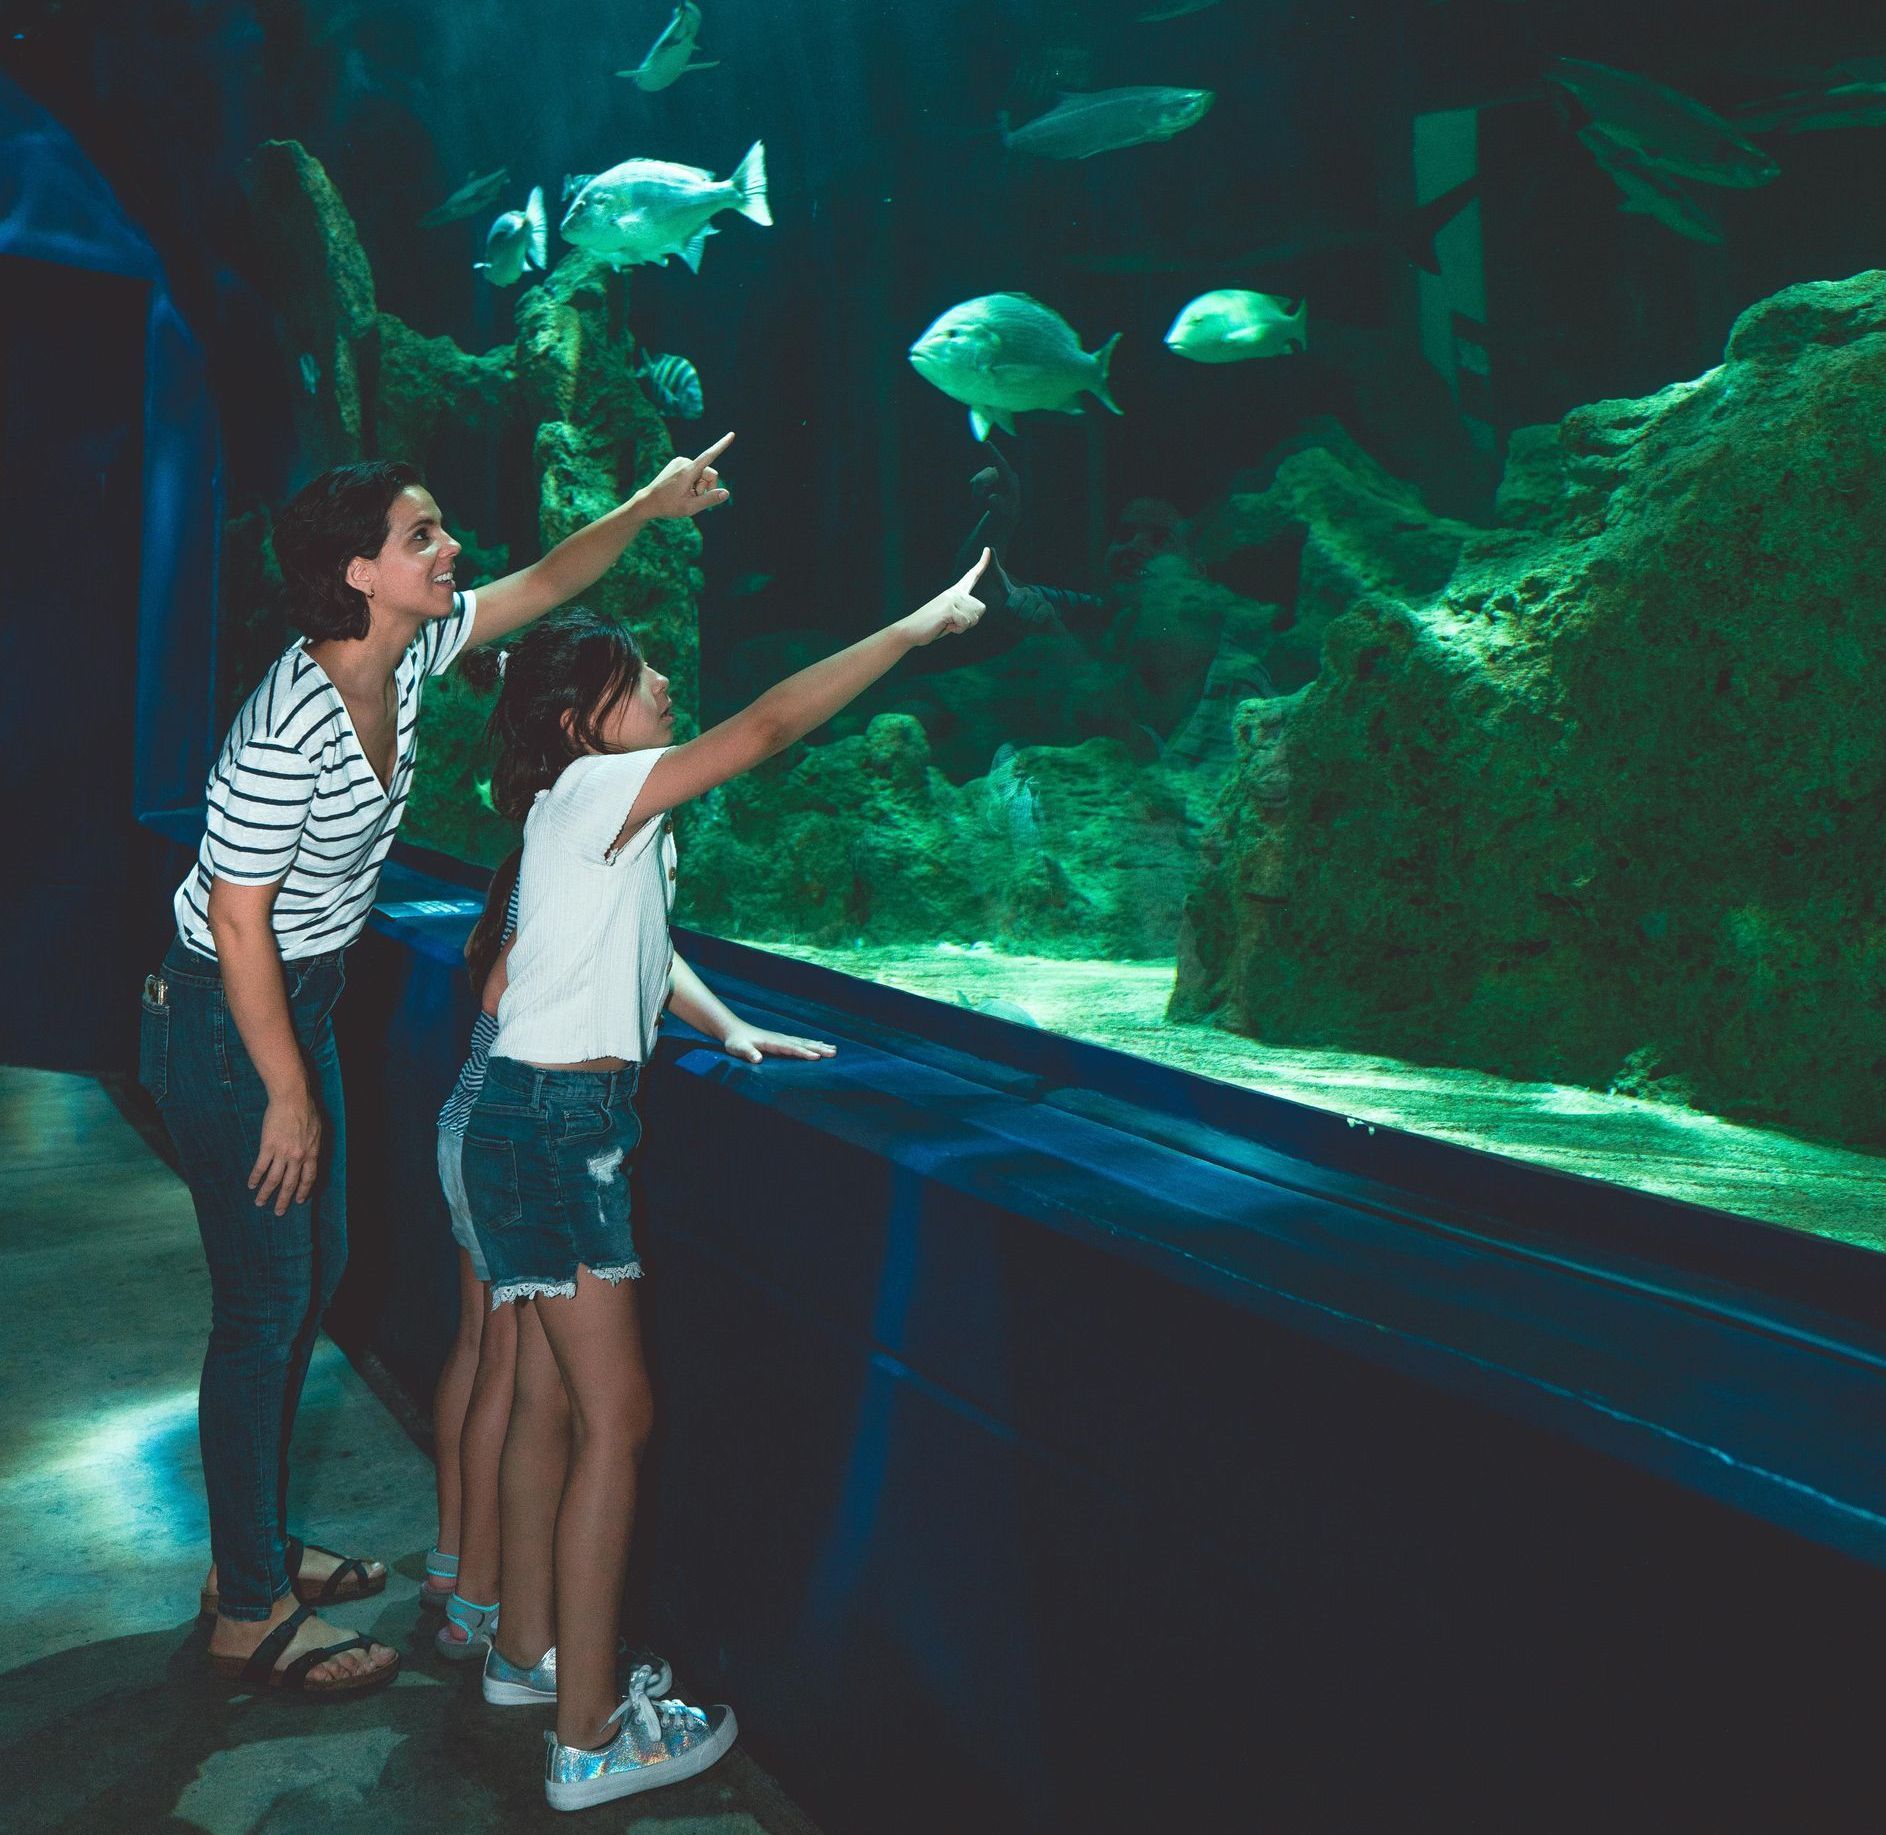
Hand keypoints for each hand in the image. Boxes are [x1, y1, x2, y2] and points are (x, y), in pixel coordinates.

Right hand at [250, 1088, 321, 1214]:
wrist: (292, 1099)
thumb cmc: (307, 1111)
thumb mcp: (318, 1131)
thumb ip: (314, 1146)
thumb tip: (311, 1157)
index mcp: (311, 1153)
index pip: (309, 1178)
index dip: (304, 1191)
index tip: (300, 1200)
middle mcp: (298, 1157)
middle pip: (291, 1184)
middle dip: (284, 1200)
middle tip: (279, 1212)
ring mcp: (282, 1153)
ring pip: (274, 1179)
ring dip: (266, 1193)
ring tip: (260, 1203)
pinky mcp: (268, 1147)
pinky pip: (261, 1167)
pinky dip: (255, 1178)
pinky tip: (251, 1185)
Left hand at [633, 432, 733, 520]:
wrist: (648, 502)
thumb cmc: (669, 506)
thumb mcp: (691, 507)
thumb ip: (710, 499)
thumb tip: (726, 493)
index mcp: (688, 471)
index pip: (709, 456)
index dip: (722, 445)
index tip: (732, 434)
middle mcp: (684, 461)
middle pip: (709, 473)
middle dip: (707, 487)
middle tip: (693, 497)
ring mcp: (680, 461)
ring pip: (702, 473)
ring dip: (699, 486)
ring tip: (685, 494)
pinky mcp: (678, 463)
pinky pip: (694, 471)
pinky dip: (692, 482)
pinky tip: (681, 489)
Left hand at [720, 1023, 836, 1064]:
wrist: (734, 1029)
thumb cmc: (736, 1041)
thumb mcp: (738, 1048)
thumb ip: (748, 1053)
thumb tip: (758, 1059)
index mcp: (772, 1042)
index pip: (791, 1048)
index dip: (804, 1053)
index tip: (817, 1057)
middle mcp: (780, 1038)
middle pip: (803, 1044)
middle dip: (818, 1048)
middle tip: (834, 1053)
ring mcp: (782, 1038)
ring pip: (804, 1041)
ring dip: (819, 1045)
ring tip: (833, 1049)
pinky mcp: (781, 1039)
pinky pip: (800, 1041)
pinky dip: (811, 1042)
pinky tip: (818, 1044)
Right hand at [900, 549, 989, 647]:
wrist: (910, 630)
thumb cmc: (931, 626)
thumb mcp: (951, 617)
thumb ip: (965, 612)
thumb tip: (978, 609)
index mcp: (955, 591)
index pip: (972, 575)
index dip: (982, 563)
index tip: (988, 549)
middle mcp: (955, 592)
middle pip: (981, 608)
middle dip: (970, 622)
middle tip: (952, 623)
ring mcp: (952, 598)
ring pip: (974, 617)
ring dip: (963, 627)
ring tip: (947, 623)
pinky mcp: (949, 607)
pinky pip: (965, 623)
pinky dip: (957, 629)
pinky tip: (945, 624)